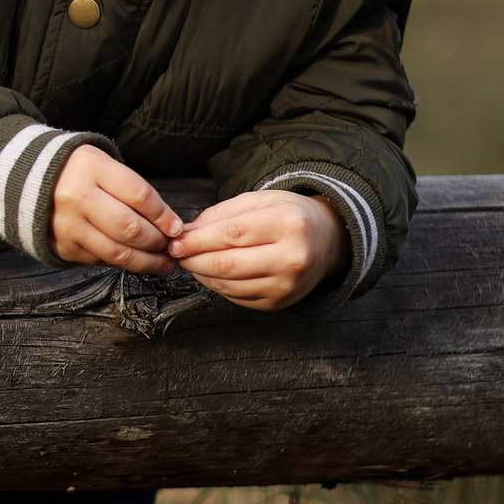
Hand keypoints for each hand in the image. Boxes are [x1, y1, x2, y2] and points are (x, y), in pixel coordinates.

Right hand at [50, 145, 183, 273]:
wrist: (28, 183)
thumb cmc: (78, 173)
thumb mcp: (104, 165)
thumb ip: (134, 191)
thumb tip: (169, 225)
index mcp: (91, 169)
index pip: (139, 196)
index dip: (164, 215)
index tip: (177, 227)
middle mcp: (77, 197)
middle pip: (130, 228)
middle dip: (157, 241)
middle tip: (170, 246)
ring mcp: (68, 225)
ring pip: (118, 252)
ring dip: (147, 262)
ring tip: (163, 262)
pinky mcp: (64, 247)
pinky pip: (102, 260)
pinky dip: (123, 262)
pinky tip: (135, 260)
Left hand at [169, 189, 347, 310]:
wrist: (327, 240)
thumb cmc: (288, 215)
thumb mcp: (259, 201)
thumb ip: (220, 214)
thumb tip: (186, 234)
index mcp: (289, 224)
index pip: (232, 234)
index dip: (197, 240)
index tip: (175, 241)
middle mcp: (293, 257)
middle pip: (228, 264)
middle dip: (193, 259)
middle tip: (177, 253)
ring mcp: (288, 285)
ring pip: (229, 284)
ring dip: (201, 274)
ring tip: (191, 261)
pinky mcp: (280, 302)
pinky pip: (237, 297)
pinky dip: (217, 286)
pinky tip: (211, 273)